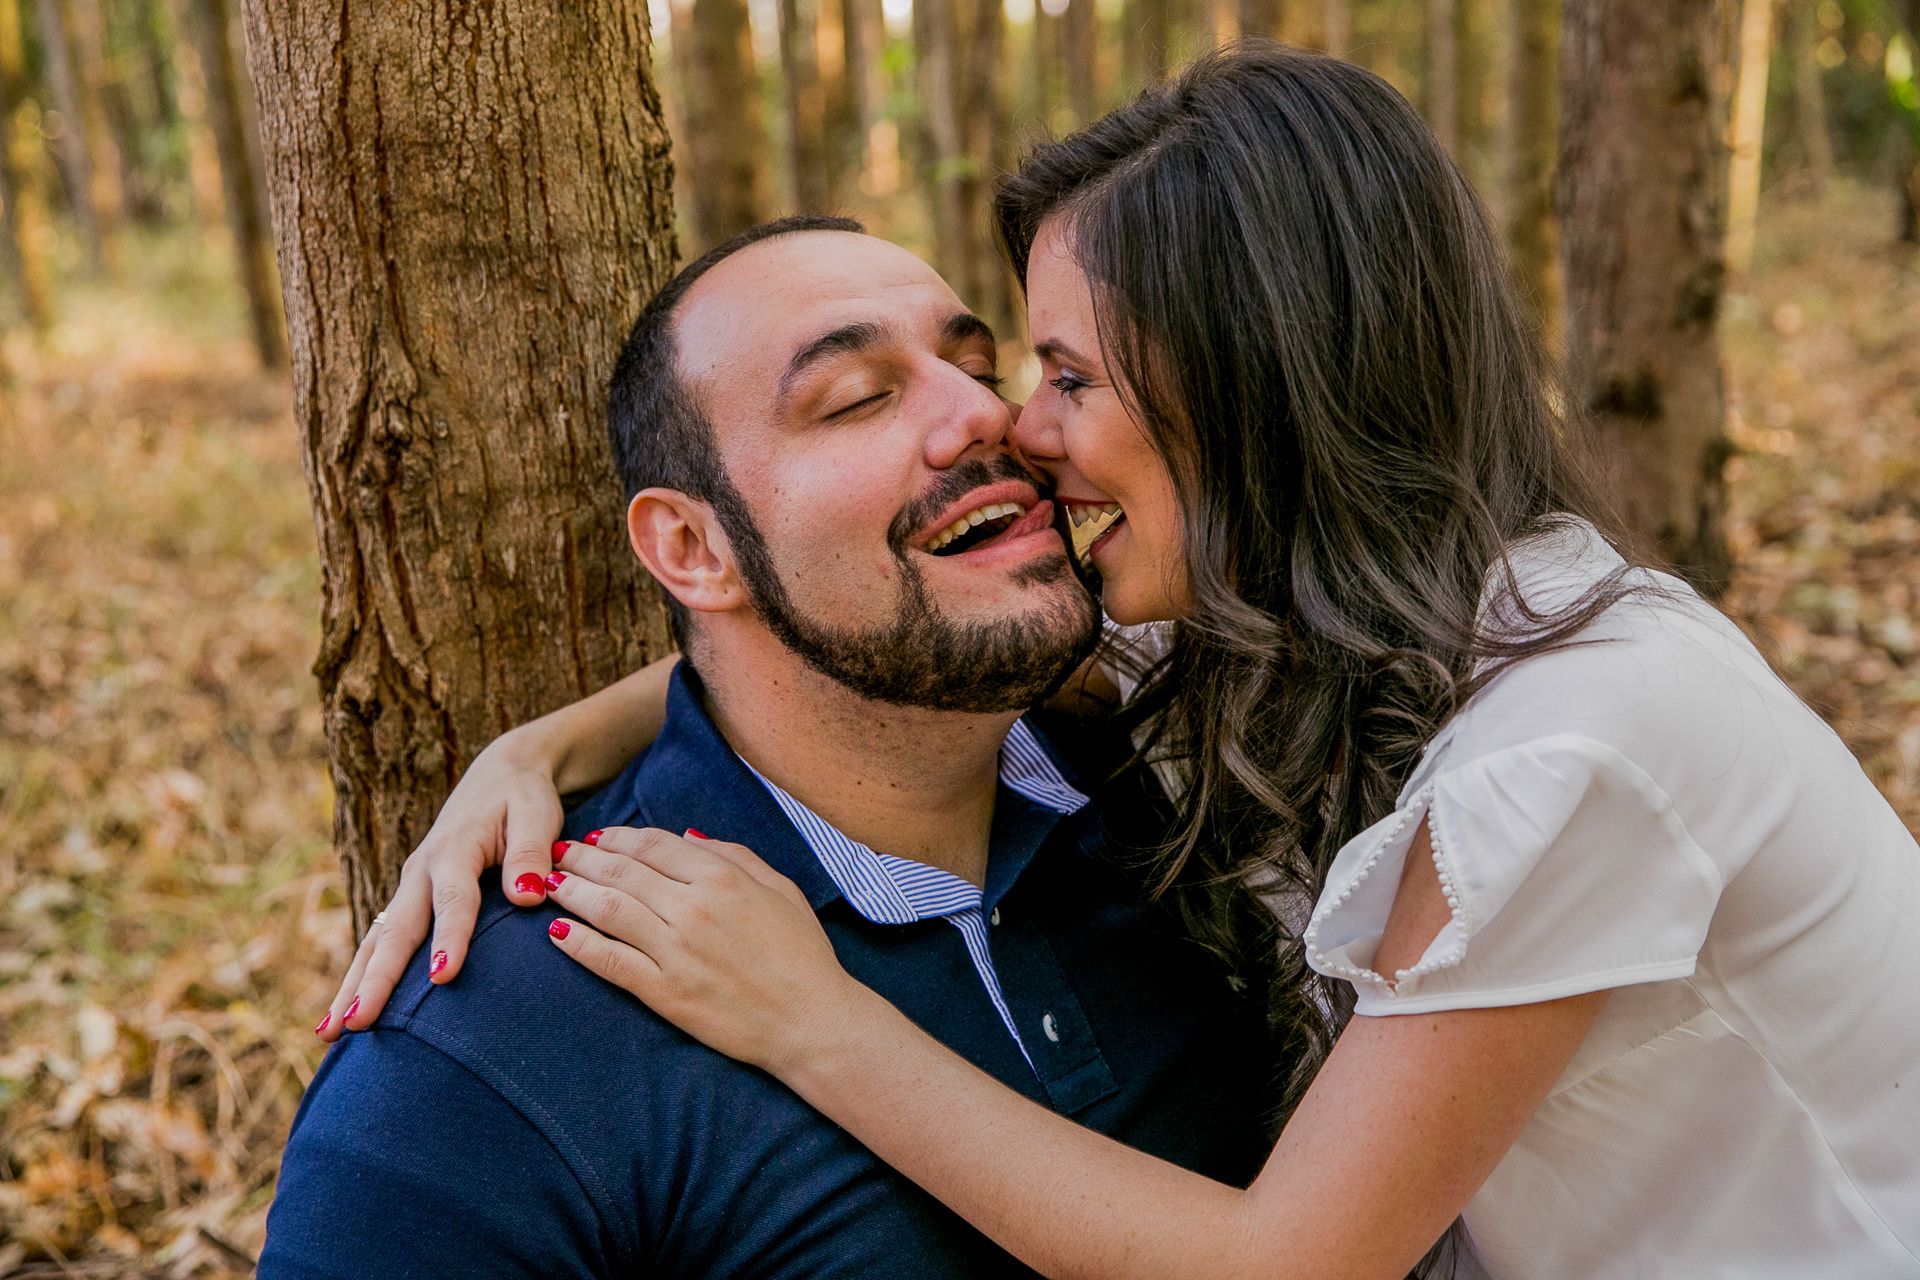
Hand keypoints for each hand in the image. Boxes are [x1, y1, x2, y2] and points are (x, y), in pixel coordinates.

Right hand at [317, 736, 566, 1040]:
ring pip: (378, 941)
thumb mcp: (538, 814)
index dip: (450, 938)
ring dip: (353, 986)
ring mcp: (409, 887)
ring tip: (329, 1033)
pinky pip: (382, 942)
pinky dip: (361, 977)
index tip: (442, 978)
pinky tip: (346, 1015)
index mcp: (456, 849)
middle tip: (357, 1024)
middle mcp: (422, 871)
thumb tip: (529, 895)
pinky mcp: (409, 900)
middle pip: (397, 930)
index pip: (454, 900)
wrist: (500, 776)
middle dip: (377, 979)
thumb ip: (532, 853)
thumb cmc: (524, 799)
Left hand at [542, 827, 865, 1073]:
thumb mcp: (782, 889)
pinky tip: (558, 935)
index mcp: (723, 879)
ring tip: (550, 884)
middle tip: (559, 852)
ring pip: (608, 910)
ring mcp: (676, 951)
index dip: (619, 836)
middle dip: (584, 857)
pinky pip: (611, 962)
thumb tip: (688, 837)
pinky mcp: (665, 992)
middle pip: (623, 871)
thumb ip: (735, 856)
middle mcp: (693, 908)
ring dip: (573, 893)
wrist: (811, 1021)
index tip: (598, 836)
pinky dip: (580, 946)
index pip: (654, 845)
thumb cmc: (803, 954)